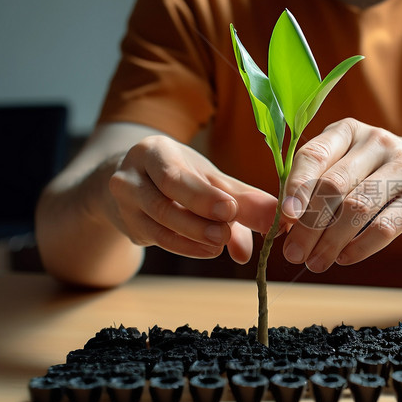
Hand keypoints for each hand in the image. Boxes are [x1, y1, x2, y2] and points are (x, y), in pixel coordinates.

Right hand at [107, 135, 276, 261]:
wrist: (136, 184)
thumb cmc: (181, 177)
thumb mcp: (208, 179)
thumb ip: (243, 199)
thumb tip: (276, 225)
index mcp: (154, 152)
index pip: (176, 176)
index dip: (203, 195)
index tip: (231, 210)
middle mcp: (131, 175)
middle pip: (163, 200)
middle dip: (199, 220)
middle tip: (227, 233)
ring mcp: (124, 203)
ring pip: (160, 224)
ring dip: (195, 238)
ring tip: (222, 244)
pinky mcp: (128, 227)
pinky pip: (158, 240)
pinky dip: (186, 247)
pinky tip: (207, 250)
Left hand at [281, 118, 401, 271]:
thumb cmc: (376, 172)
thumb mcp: (347, 163)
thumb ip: (317, 185)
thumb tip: (284, 222)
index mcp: (348, 131)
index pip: (314, 155)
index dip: (296, 187)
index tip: (284, 216)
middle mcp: (376, 142)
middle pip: (334, 185)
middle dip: (309, 224)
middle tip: (293, 253)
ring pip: (358, 207)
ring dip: (331, 240)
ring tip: (316, 263)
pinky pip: (385, 227)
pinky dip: (360, 247)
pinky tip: (344, 257)